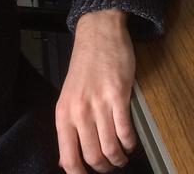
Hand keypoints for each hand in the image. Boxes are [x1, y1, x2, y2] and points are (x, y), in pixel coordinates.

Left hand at [55, 9, 136, 172]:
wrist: (99, 33)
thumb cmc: (85, 63)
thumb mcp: (68, 96)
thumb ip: (69, 127)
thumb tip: (67, 160)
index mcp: (63, 113)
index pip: (68, 159)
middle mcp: (79, 112)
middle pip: (93, 157)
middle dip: (104, 168)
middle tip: (110, 167)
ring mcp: (99, 104)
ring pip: (110, 147)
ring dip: (119, 159)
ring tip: (122, 158)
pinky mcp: (119, 95)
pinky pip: (125, 130)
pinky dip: (129, 143)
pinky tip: (130, 143)